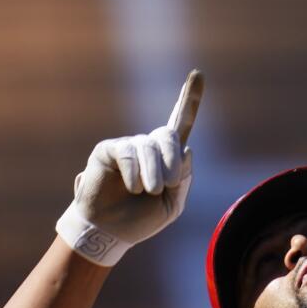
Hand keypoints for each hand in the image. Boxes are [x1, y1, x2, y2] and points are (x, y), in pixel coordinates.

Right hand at [55, 71, 202, 265]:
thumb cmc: (140, 220)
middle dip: (171, 161)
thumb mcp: (172, 205)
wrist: (111, 233)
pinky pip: (127, 152)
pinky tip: (133, 187)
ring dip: (153, 172)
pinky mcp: (108, 150)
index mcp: (167, 157)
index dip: (190, 99)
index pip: (181, 122)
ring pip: (149, 147)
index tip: (198, 74)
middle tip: (165, 187)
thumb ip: (183, 179)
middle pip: (168, 135)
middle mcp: (148, 146)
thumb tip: (186, 149)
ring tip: (149, 191)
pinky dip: (134, 171)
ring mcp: (128, 146)